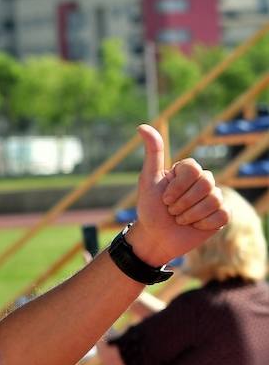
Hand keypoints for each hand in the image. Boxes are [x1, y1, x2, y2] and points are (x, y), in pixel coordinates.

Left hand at [126, 125, 227, 266]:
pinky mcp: (222, 216)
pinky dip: (203, 223)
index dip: (177, 187)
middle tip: (171, 210)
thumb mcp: (148, 180)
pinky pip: (222, 214)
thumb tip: (142, 126)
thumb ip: (152, 153)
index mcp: (188, 171)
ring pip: (214, 200)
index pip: (194, 169)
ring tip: (180, 219)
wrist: (155, 238)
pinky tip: (194, 226)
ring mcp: (215, 198)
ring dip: (191, 215)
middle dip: (182, 202)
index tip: (164, 198)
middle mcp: (204, 181)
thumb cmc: (150, 209)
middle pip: (207, 183)